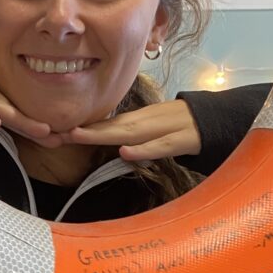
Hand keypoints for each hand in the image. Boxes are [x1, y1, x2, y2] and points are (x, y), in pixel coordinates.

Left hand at [65, 99, 200, 160]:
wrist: (216, 120)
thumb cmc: (180, 127)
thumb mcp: (152, 131)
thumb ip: (132, 135)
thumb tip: (110, 144)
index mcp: (138, 122)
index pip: (106, 125)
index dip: (82, 129)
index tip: (56, 132)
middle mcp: (146, 122)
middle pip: (111, 127)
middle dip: (83, 130)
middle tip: (56, 132)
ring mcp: (163, 129)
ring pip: (129, 132)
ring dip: (102, 135)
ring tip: (77, 135)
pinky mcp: (181, 140)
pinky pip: (160, 146)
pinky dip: (143, 150)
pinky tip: (125, 152)